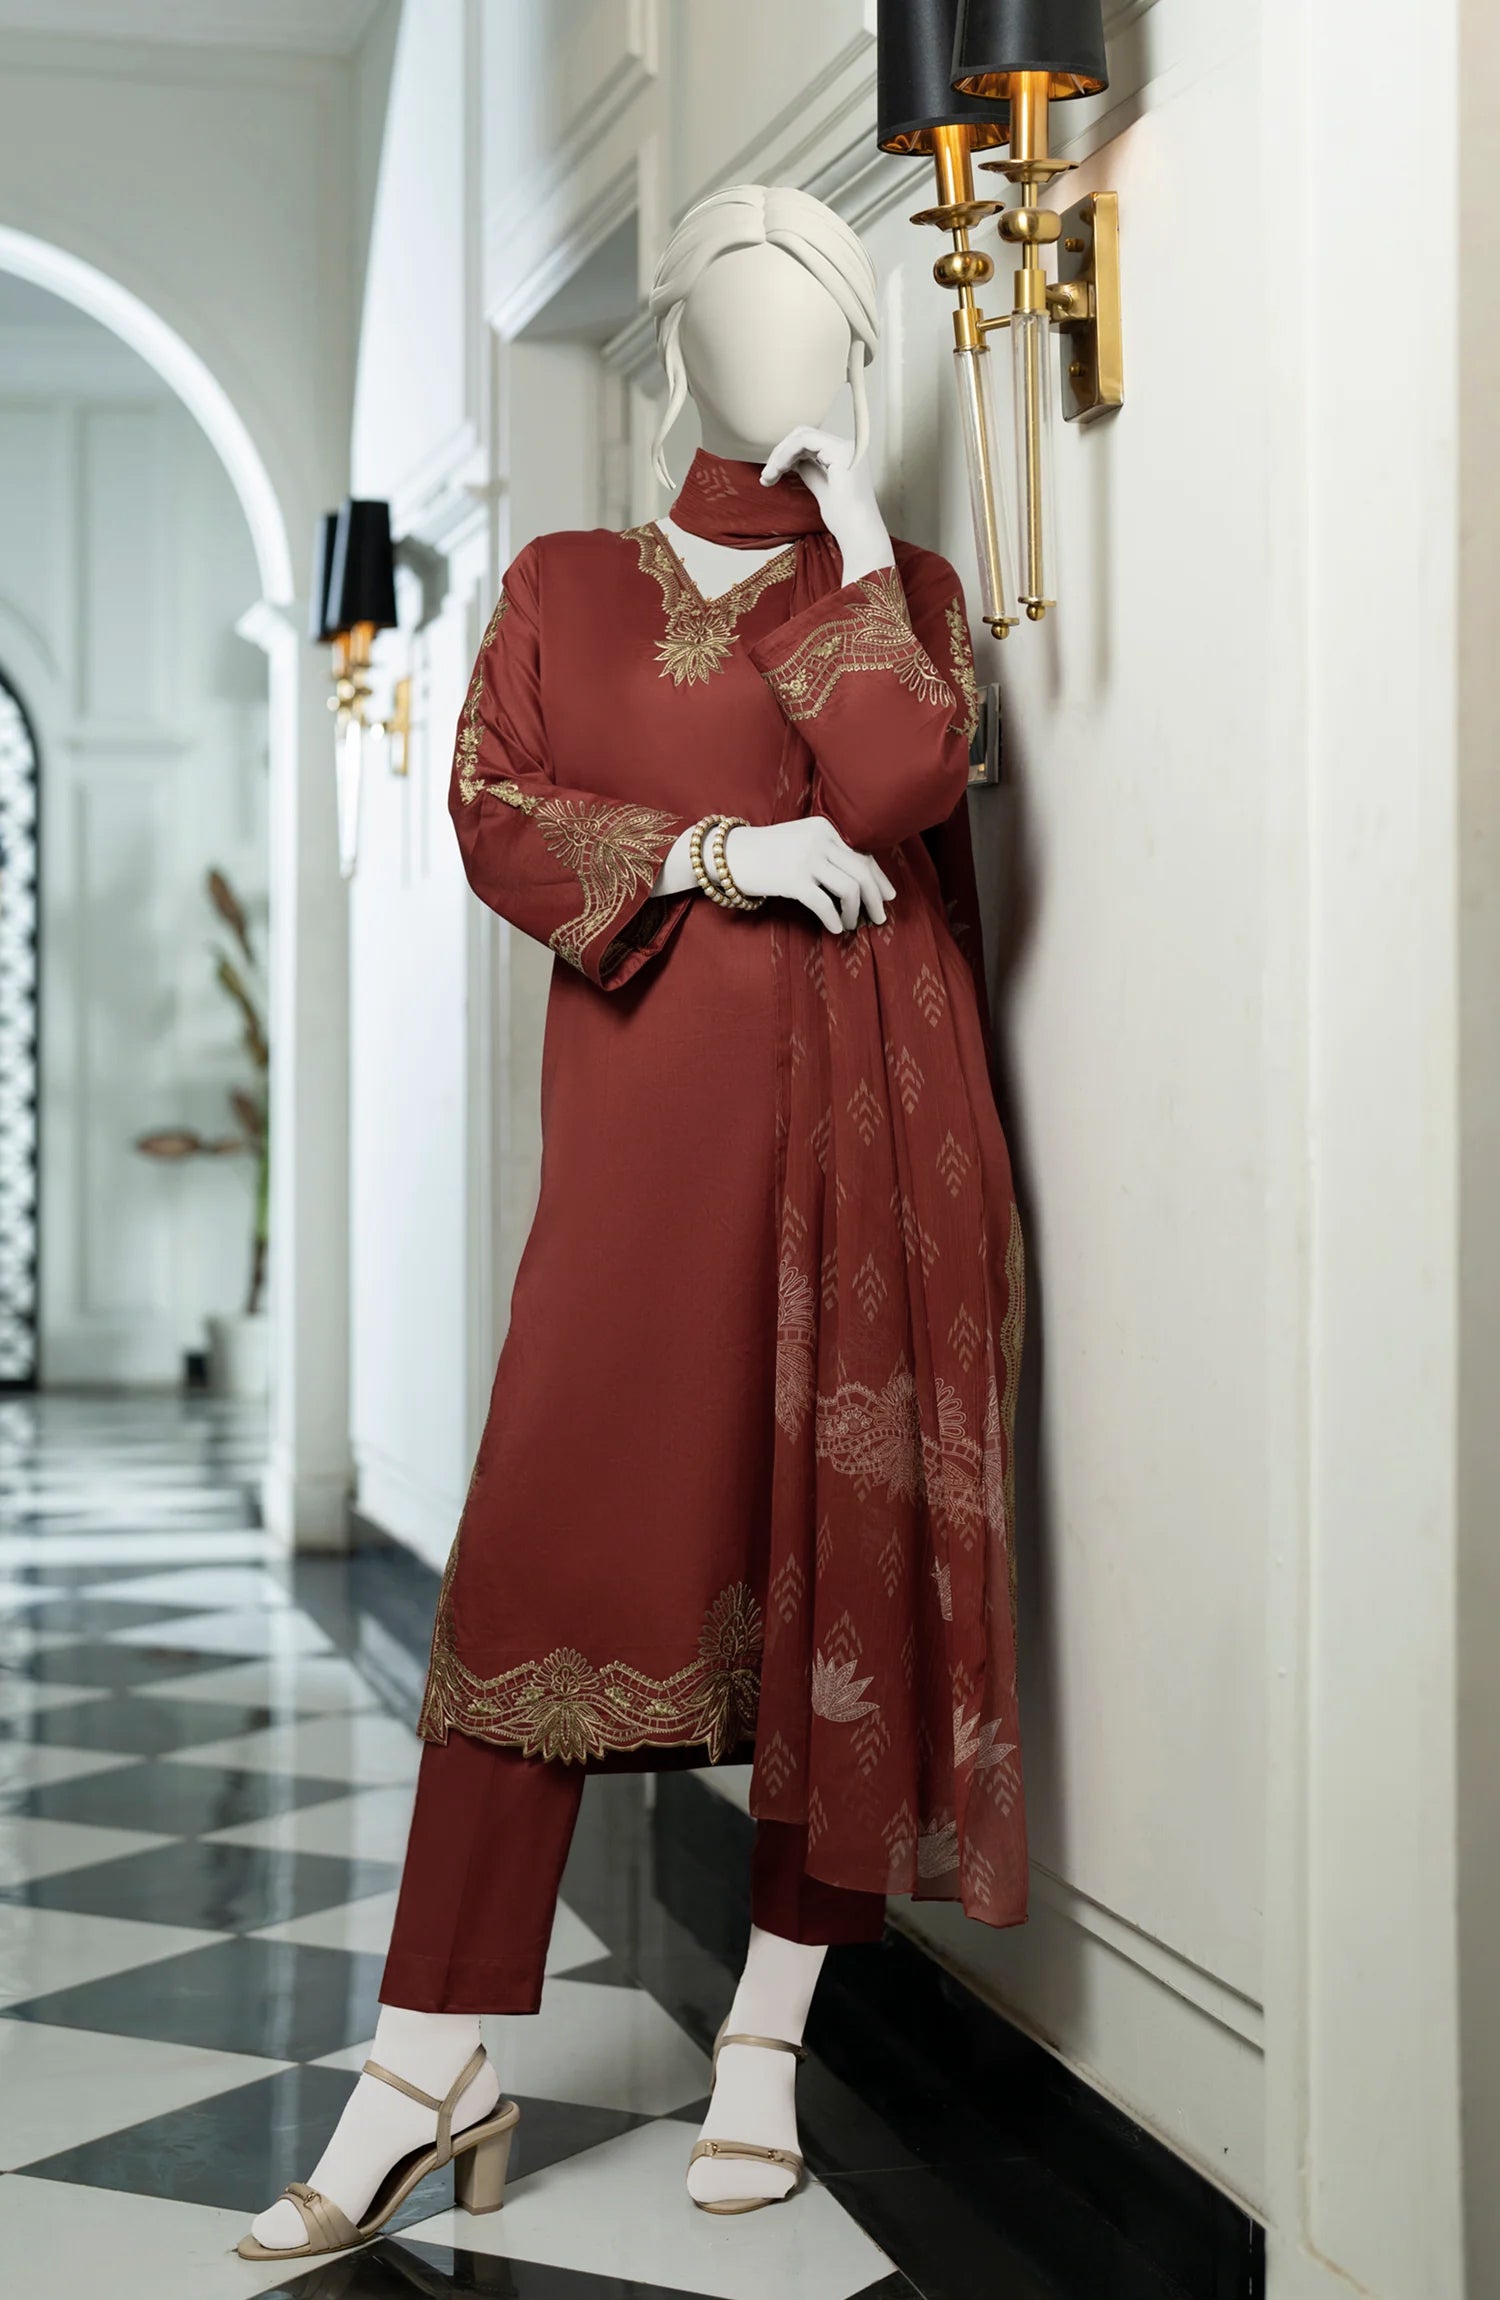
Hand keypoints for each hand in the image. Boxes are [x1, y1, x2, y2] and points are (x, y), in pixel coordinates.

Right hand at [723, 817, 895, 934]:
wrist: (728, 854)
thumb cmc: (767, 852)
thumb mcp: (801, 841)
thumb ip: (828, 852)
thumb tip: (862, 881)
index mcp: (825, 827)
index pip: (862, 854)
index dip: (879, 879)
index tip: (888, 897)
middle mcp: (820, 840)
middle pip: (862, 872)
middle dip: (875, 899)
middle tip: (879, 918)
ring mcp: (806, 859)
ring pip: (849, 889)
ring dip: (855, 912)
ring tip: (851, 924)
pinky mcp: (793, 879)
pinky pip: (824, 904)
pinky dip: (834, 919)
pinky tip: (835, 929)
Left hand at [761, 427, 893, 585]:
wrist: (858, 533)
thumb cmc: (844, 520)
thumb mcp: (822, 489)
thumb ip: (811, 470)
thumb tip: (794, 461)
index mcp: (846, 455)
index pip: (810, 443)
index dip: (787, 455)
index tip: (771, 475)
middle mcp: (849, 447)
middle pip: (804, 434)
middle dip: (781, 453)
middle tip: (766, 476)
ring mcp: (846, 447)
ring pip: (802, 436)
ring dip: (780, 455)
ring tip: (768, 476)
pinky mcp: (840, 451)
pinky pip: (804, 441)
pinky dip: (786, 454)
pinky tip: (777, 471)